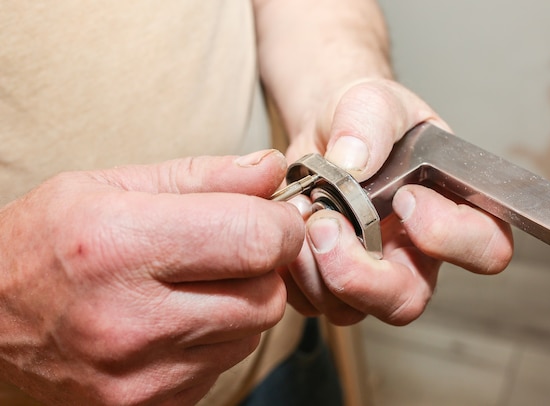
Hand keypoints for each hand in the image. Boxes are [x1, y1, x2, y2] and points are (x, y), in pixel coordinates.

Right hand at [0, 150, 303, 404]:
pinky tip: (174, 321)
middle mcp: (130, 320)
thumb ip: (203, 175)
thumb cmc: (47, 242)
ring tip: (192, 285)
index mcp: (119, 245)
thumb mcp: (112, 186)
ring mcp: (139, 376)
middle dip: (264, 266)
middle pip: (266, 294)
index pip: (255, 239)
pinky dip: (216, 339)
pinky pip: (222, 366)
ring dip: (241, 303)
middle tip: (231, 249)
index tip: (272, 217)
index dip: (280, 225)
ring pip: (252, 333)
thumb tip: (273, 168)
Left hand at [282, 79, 513, 324]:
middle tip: (327, 224)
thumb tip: (353, 161)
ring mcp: (370, 275)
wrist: (327, 132)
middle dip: (359, 274)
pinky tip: (290, 223)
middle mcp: (415, 256)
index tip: (405, 196)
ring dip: (314, 267)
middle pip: (406, 301)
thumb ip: (370, 122)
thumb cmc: (366, 121)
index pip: (484, 250)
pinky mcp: (328, 282)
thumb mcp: (374, 103)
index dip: (447, 235)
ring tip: (302, 212)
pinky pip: (310, 300)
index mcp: (450, 213)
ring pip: (350, 309)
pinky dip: (291, 269)